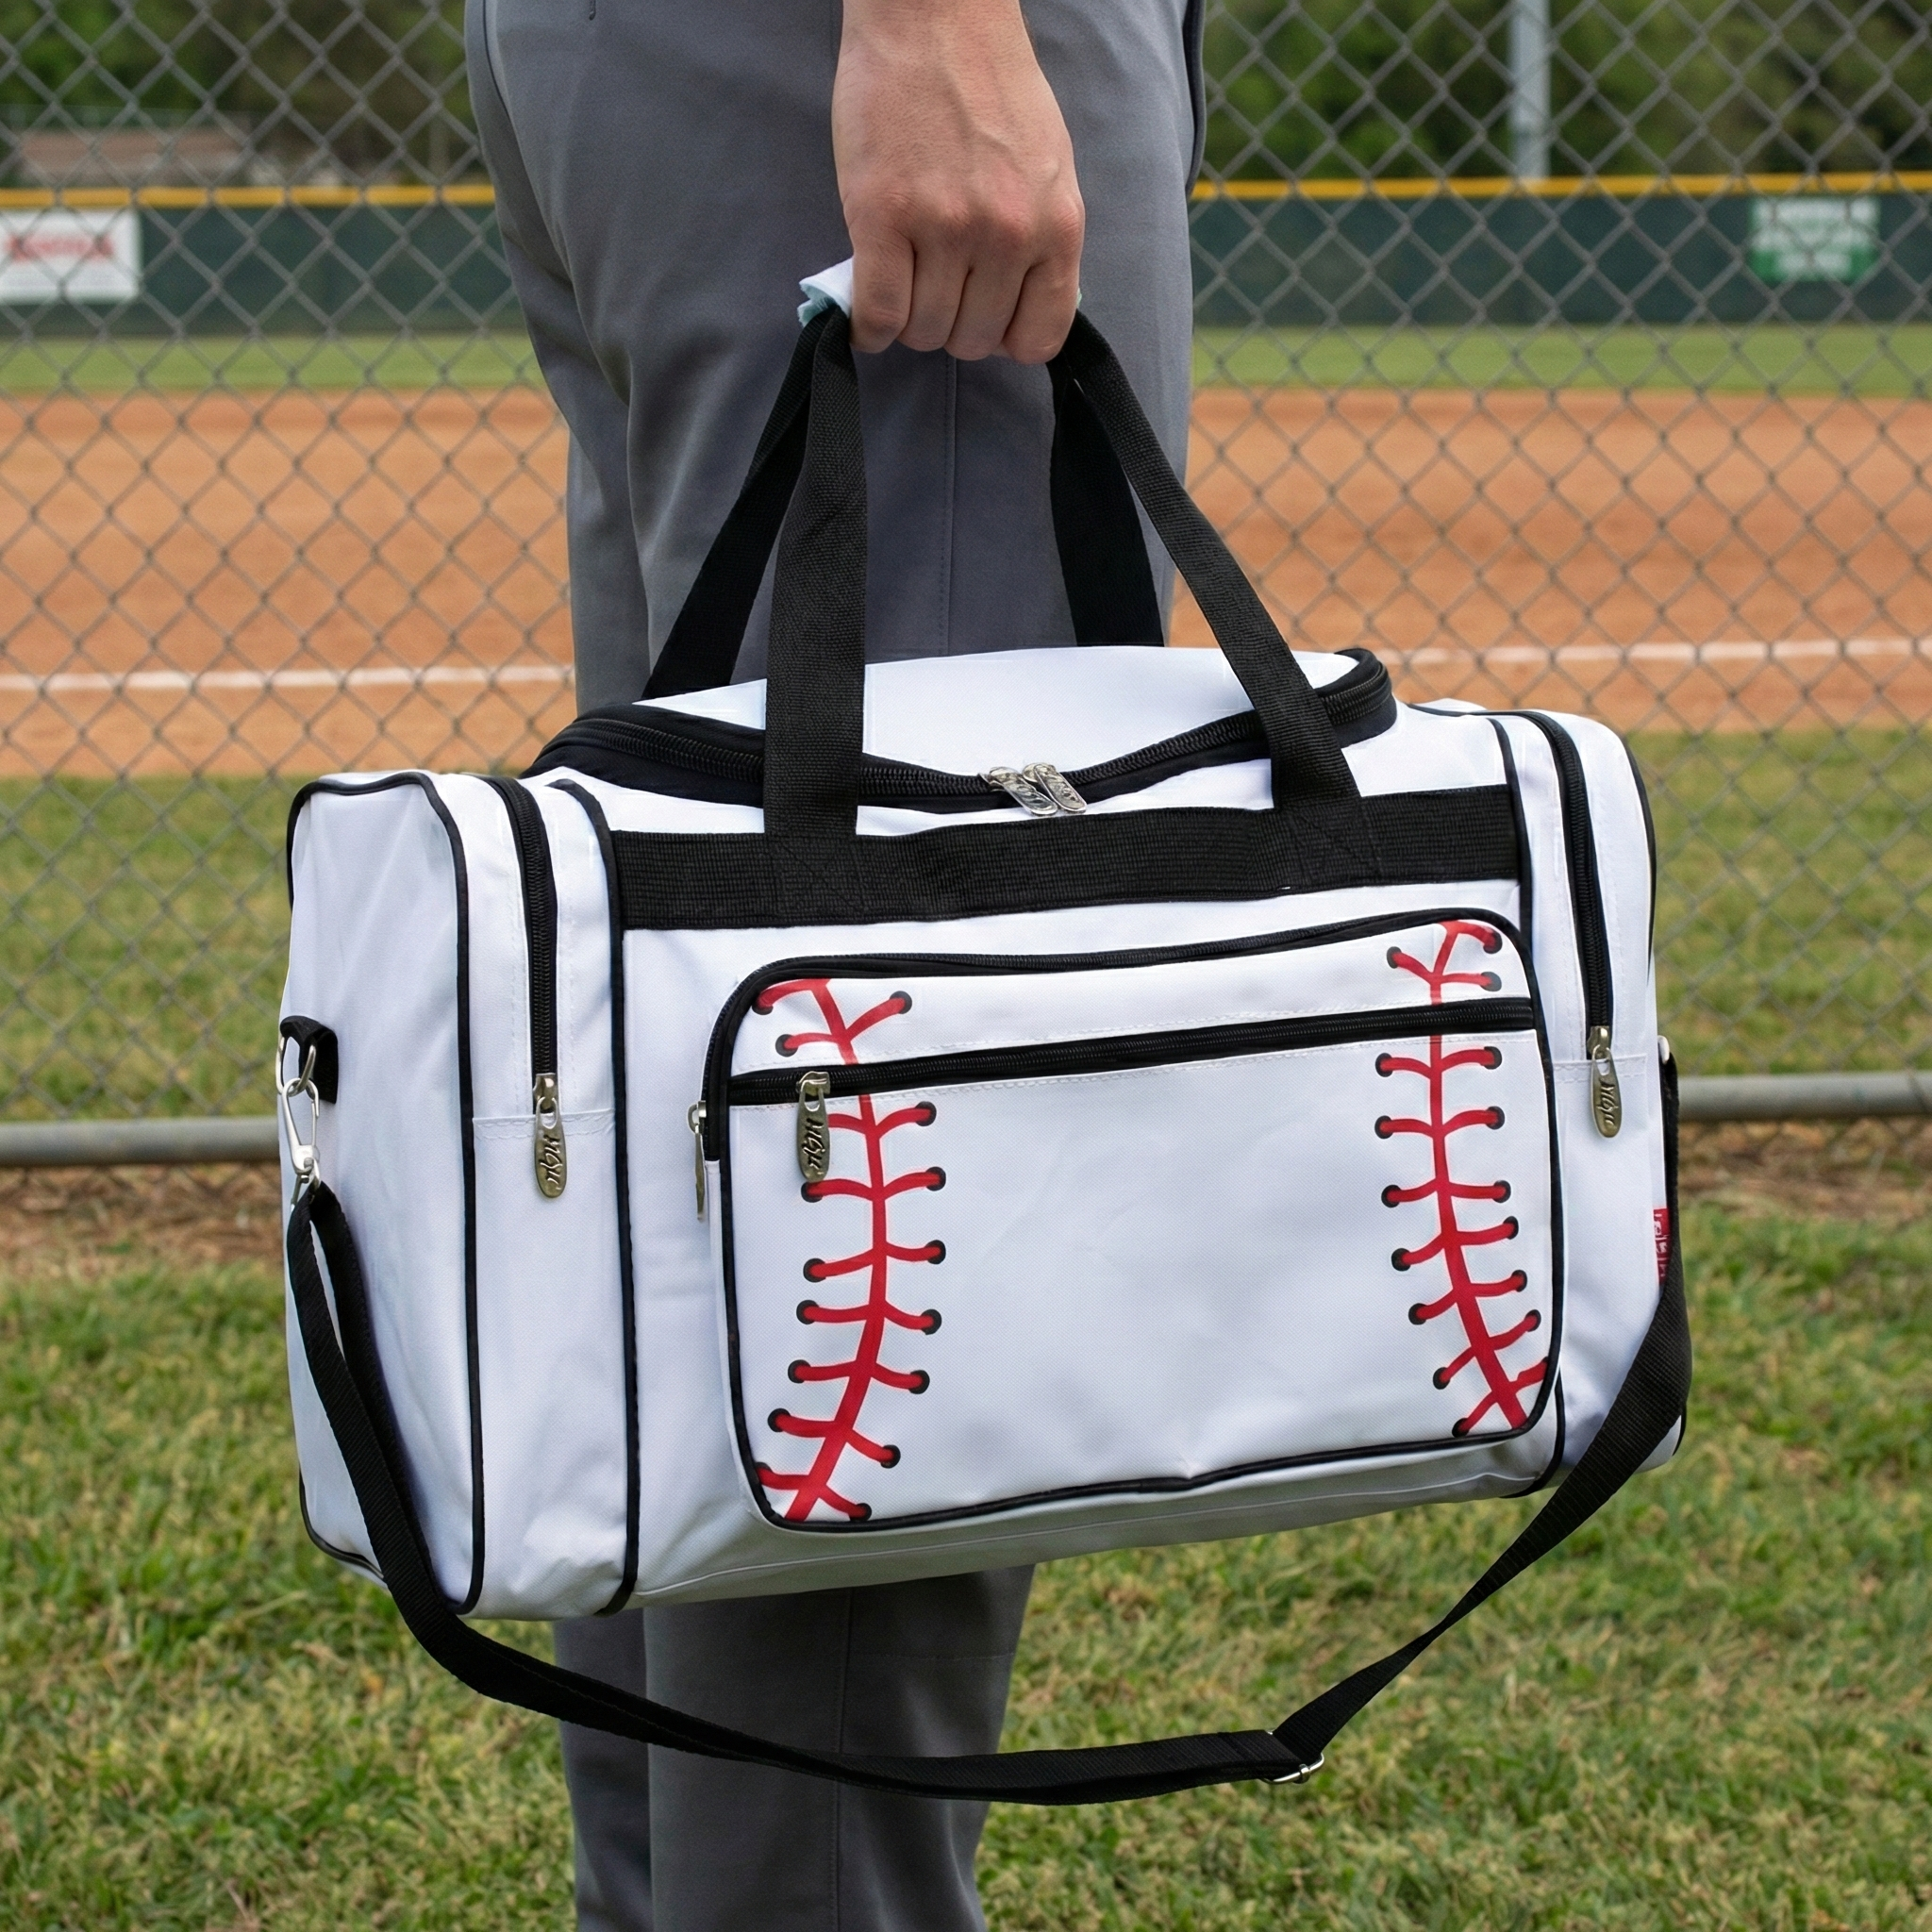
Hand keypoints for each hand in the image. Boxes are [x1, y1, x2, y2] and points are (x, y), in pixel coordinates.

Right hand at [833, 0, 1083, 363]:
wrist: (935, 14)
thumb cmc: (990, 85)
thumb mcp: (1048, 168)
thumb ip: (1041, 241)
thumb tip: (1019, 309)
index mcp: (1056, 224)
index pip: (1038, 337)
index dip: (1004, 338)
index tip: (982, 316)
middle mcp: (1006, 232)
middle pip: (972, 340)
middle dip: (949, 325)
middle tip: (932, 287)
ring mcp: (944, 227)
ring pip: (923, 331)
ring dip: (906, 321)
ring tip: (900, 282)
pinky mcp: (882, 216)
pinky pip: (877, 315)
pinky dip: (867, 328)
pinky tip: (864, 313)